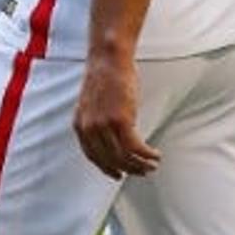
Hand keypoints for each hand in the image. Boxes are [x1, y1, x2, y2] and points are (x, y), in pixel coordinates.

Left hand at [74, 51, 159, 178]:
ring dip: (141, 165)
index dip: (106, 168)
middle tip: (142, 171)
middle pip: (110, 160)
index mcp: (80, 125)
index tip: (118, 175)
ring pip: (124, 156)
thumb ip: (96, 122)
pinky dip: (147, 154)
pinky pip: (135, 147)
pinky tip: (155, 155)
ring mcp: (104, 126)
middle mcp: (89, 129)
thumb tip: (110, 138)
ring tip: (152, 165)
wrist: (109, 59)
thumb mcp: (92, 104)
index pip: (93, 156)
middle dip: (129, 169)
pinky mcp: (121, 121)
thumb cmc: (105, 77)